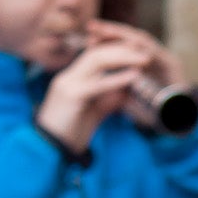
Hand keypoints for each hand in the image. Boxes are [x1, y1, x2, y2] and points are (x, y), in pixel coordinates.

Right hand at [32, 37, 149, 153]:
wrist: (50, 148)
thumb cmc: (71, 132)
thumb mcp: (94, 111)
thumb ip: (108, 99)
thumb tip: (127, 91)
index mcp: (72, 78)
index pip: (95, 55)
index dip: (118, 51)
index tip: (140, 52)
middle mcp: (68, 77)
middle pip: (96, 53)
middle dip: (123, 49)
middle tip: (146, 52)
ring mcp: (68, 84)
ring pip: (96, 61)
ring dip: (122, 57)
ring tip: (144, 60)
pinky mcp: (71, 96)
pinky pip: (97, 84)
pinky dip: (117, 78)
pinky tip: (134, 76)